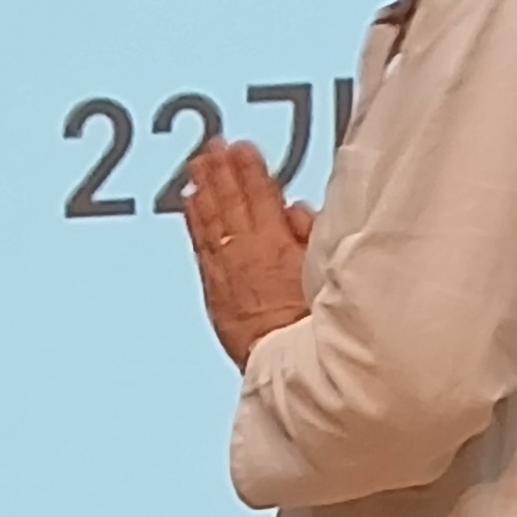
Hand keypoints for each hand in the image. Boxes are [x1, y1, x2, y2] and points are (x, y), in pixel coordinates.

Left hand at [178, 140, 313, 364]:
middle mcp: (247, 253)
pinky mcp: (216, 293)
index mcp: (277, 244)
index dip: (250, 169)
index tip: (241, 147)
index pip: (260, 194)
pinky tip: (189, 205)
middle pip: (231, 202)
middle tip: (213, 148)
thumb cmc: (321, 326)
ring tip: (196, 167)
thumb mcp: (327, 272)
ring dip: (204, 190)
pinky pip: (201, 246)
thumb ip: (310, 236)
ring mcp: (227, 272)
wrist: (296, 369)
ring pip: (210, 220)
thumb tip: (295, 211)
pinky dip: (194, 221)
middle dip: (222, 172)